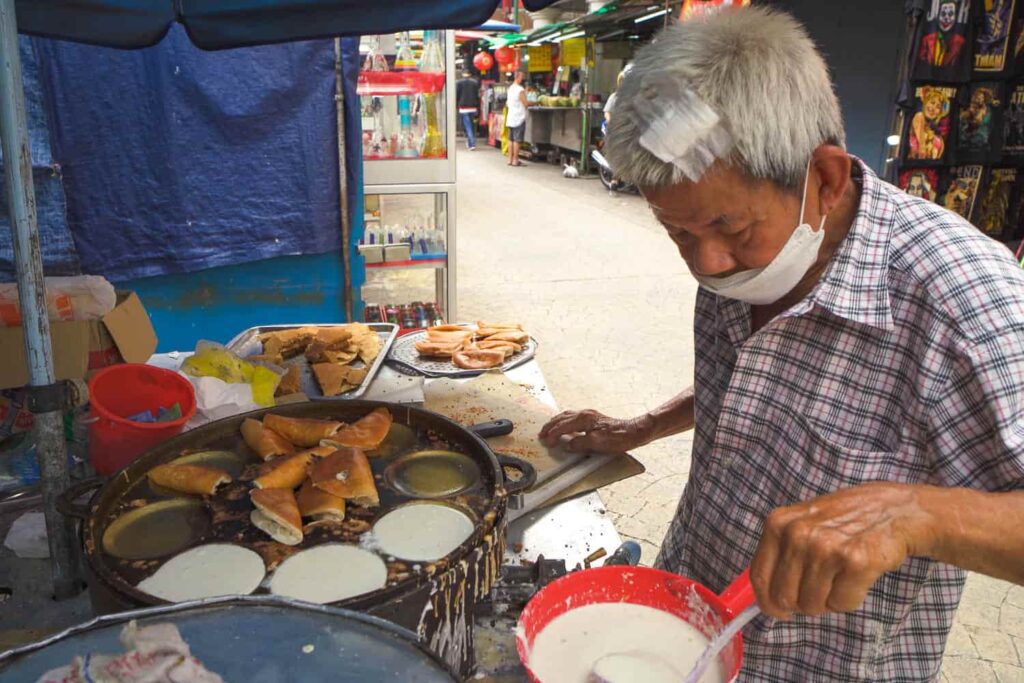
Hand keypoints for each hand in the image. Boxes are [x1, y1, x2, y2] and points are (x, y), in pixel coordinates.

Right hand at [538, 409, 653, 452]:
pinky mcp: (594, 418)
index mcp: (583, 419)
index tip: (546, 442)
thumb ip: (579, 444)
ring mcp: (590, 415)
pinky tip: (566, 425)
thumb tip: (567, 445)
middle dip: (550, 426)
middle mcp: (585, 414)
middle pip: (562, 418)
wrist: (633, 432)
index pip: (562, 427)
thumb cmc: (617, 438)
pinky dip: (564, 421)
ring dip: (556, 422)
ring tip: (549, 428)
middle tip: (542, 434)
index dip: (552, 435)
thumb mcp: (596, 443)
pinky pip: (573, 417)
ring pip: (567, 416)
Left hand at [750, 482, 939, 618]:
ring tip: (842, 574)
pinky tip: (859, 575)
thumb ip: (782, 552)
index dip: (768, 601)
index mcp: (778, 523)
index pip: (759, 577)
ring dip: (829, 600)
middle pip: (785, 597)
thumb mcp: (804, 522)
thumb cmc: (848, 519)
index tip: (778, 610)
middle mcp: (798, 534)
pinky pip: (841, 604)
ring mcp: (826, 547)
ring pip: (813, 605)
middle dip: (803, 602)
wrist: (897, 510)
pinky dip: (850, 599)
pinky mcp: (855, 562)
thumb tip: (766, 596)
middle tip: (822, 587)